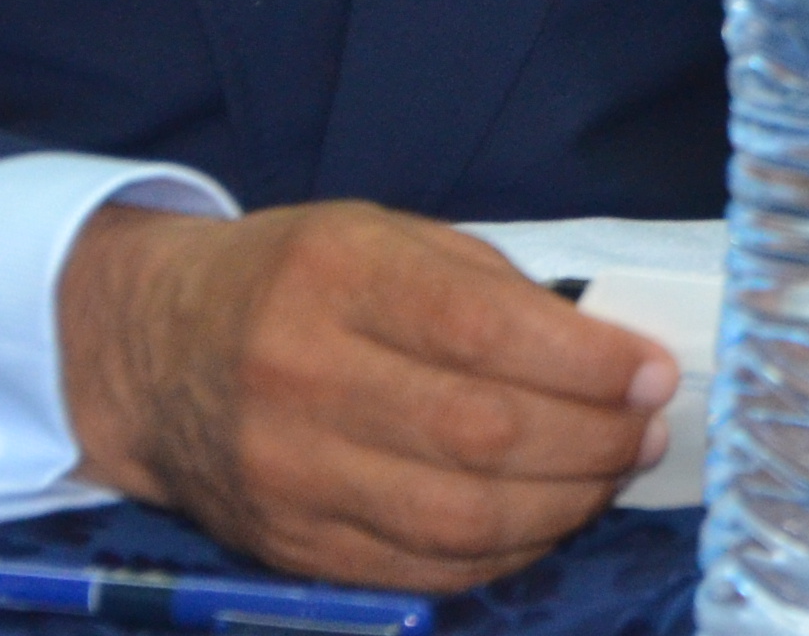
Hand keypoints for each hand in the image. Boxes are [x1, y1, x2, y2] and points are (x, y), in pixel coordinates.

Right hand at [57, 201, 673, 591]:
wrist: (155, 349)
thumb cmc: (296, 279)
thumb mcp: (384, 236)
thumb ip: (488, 288)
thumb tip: (608, 358)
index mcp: (337, 275)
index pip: (485, 332)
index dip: (588, 364)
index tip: (653, 375)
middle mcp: (303, 376)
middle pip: (482, 436)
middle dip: (593, 442)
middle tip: (647, 433)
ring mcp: (289, 473)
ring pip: (459, 520)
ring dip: (563, 508)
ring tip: (609, 477)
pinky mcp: (289, 544)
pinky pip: (421, 572)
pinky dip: (503, 556)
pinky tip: (544, 520)